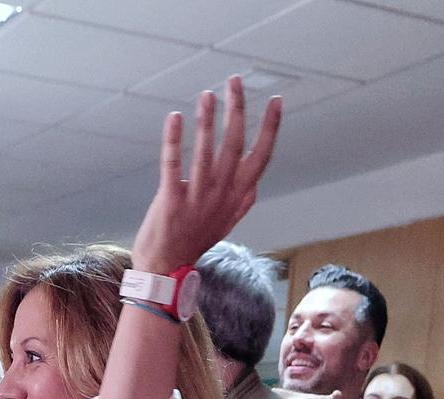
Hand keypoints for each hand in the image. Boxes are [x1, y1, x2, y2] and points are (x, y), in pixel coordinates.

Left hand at [130, 77, 281, 274]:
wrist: (167, 271)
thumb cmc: (195, 241)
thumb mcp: (226, 223)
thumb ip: (242, 202)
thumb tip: (255, 185)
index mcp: (237, 197)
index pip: (261, 157)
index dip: (270, 129)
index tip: (276, 102)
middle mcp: (221, 196)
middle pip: (235, 146)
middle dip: (237, 110)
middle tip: (235, 82)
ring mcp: (197, 199)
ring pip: (206, 153)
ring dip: (208, 121)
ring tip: (208, 94)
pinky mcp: (171, 201)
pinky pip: (173, 165)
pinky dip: (174, 140)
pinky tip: (176, 117)